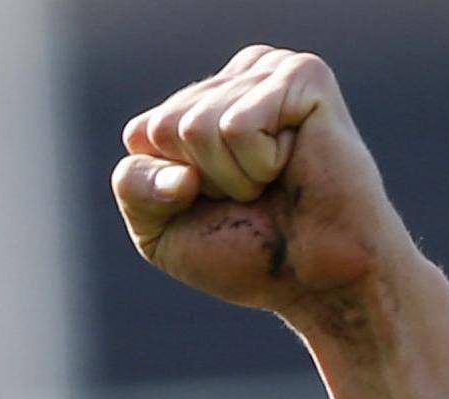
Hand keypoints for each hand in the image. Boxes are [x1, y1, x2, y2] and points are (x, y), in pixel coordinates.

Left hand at [114, 48, 415, 325]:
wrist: (314, 277)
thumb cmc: (244, 251)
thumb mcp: (161, 229)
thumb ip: (134, 186)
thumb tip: (175, 162)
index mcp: (199, 104)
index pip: (139, 135)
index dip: (162, 190)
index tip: (209, 205)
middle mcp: (234, 78)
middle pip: (164, 127)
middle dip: (199, 182)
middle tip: (248, 195)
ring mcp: (269, 71)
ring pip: (196, 126)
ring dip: (230, 177)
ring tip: (270, 183)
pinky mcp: (302, 76)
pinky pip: (236, 126)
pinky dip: (256, 166)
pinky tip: (290, 165)